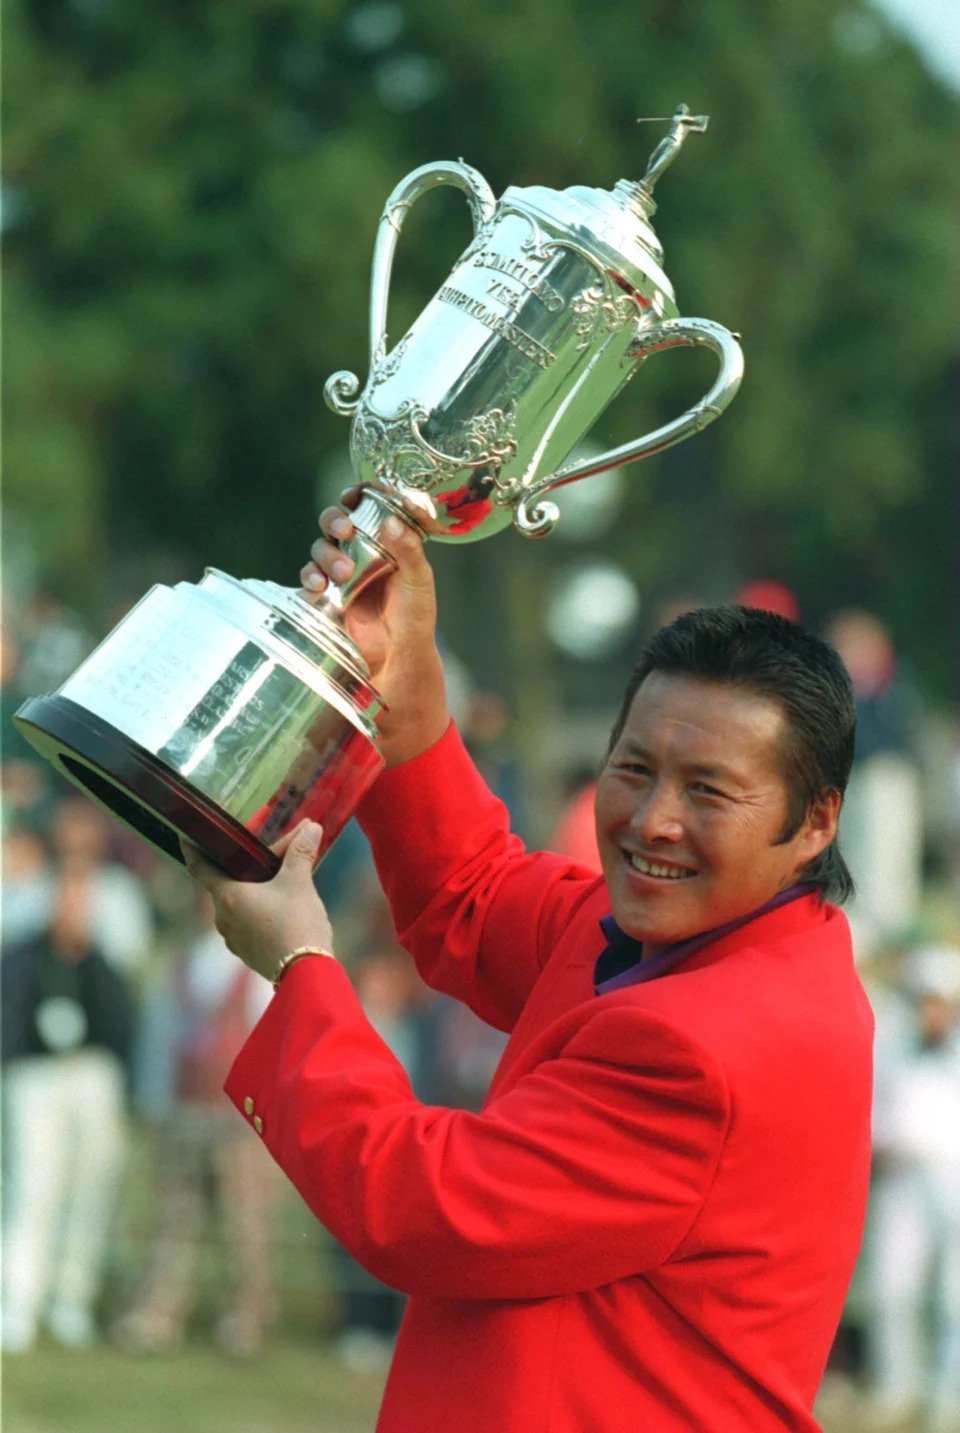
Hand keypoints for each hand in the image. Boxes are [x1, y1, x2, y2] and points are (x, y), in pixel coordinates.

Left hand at [181, 820, 335, 982]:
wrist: (306, 972)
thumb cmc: (297, 923)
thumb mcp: (300, 882)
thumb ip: (301, 852)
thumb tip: (311, 827)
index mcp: (228, 896)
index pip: (200, 868)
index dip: (193, 851)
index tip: (185, 839)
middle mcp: (223, 918)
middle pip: (226, 885)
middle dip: (243, 868)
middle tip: (263, 854)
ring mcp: (234, 939)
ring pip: (238, 906)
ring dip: (253, 891)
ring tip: (277, 880)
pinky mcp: (248, 953)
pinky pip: (247, 924)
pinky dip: (258, 911)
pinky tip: (280, 907)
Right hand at [300, 488, 449, 765]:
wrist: (396, 671)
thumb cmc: (415, 626)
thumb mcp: (420, 585)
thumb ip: (410, 551)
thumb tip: (391, 519)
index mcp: (391, 545)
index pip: (372, 507)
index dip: (363, 494)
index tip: (358, 492)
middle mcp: (364, 555)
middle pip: (339, 521)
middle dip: (336, 519)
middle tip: (344, 529)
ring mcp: (342, 577)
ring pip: (321, 547)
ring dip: (326, 553)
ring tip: (342, 576)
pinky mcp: (324, 599)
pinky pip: (308, 578)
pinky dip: (309, 577)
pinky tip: (319, 588)